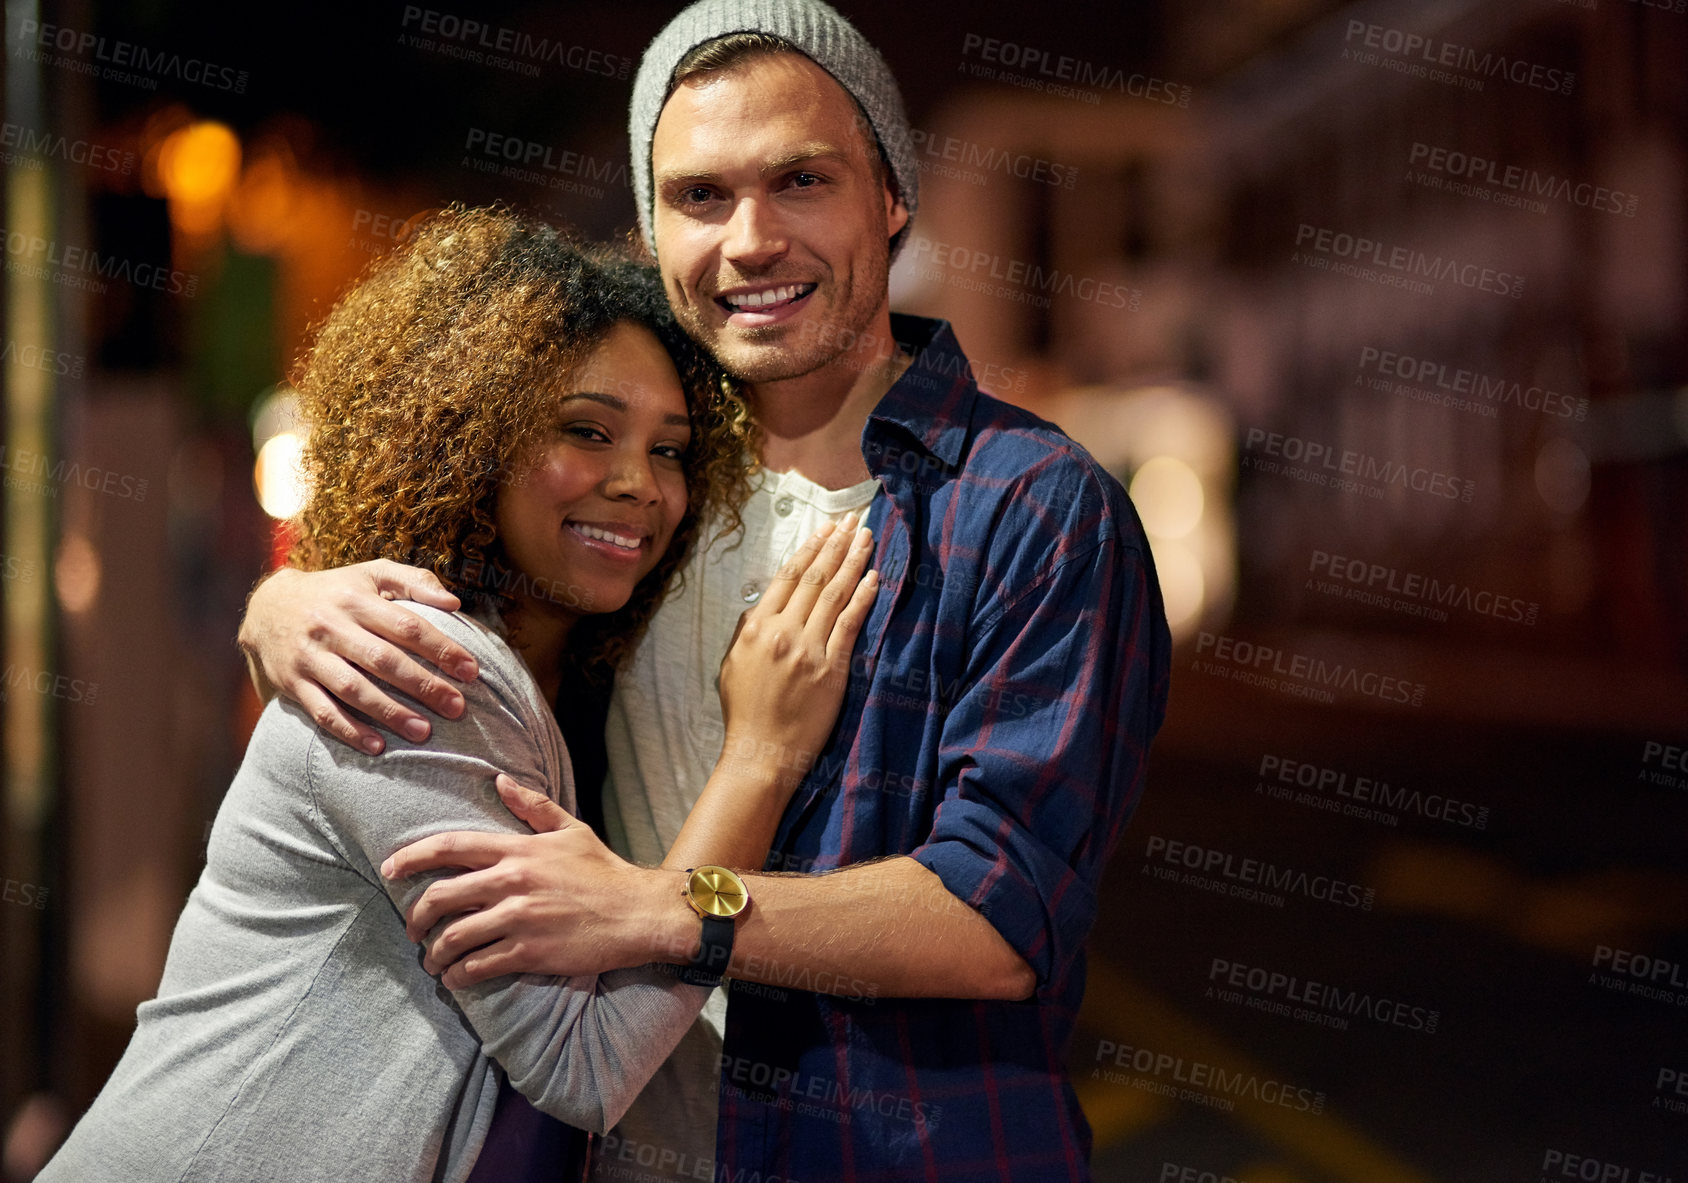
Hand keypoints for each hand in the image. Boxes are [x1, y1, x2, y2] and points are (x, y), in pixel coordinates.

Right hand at [238, 561, 476, 753]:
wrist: (266, 607)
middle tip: (457, 708)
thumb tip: (455, 602)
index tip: (471, 671)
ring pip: (353, 689)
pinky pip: (322, 711)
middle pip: (383, 660)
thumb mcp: (372, 574)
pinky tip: (377, 746)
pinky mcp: (293, 683)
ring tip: (424, 732)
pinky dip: (349, 730)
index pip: (406, 626)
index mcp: (356, 599)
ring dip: (389, 713)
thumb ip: (414, 581)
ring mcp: (309, 657)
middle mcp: (331, 627)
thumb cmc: (337, 591)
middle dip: (423, 685)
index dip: (441, 648)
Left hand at [383, 776, 677, 985]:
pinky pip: (479, 965)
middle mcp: (513, 882)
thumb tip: (500, 780)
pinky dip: (459, 975)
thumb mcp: (571, 829)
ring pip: (454, 937)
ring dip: (435, 954)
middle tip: (411, 929)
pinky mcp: (530, 952)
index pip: (450, 847)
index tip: (389, 868)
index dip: (411, 857)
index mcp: (518, 850)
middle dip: (415, 916)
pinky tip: (456, 978)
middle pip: (440, 896)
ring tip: (433, 962)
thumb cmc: (605, 871)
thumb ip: (532, 806)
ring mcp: (520, 919)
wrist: (638, 912)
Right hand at [715, 515, 878, 790]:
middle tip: (851, 520)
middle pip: (815, 578)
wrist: (762, 753)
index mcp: (755, 627)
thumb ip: (746, 630)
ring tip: (865, 538)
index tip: (824, 529)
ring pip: (835, 594)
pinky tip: (874, 578)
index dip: (809, 549)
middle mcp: (782, 632)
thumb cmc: (745, 712)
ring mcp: (808, 650)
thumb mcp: (732, 664)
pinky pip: (850, 625)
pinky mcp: (831, 670)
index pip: (787, 577)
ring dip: (852, 561)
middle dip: (835, 544)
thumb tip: (762, 605)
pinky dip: (863, 598)